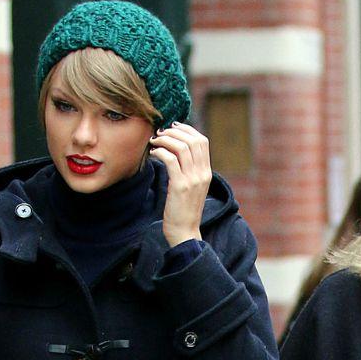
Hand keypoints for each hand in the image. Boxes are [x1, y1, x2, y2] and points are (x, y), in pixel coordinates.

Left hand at [150, 122, 212, 246]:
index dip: (187, 130)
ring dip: (165, 140)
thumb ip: (189, 170)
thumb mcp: (192, 187)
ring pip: (181, 147)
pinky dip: (160, 152)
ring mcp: (193, 180)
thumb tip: (176, 151)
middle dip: (174, 132)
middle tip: (160, 133)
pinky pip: (170, 160)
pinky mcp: (180, 186)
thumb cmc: (184, 210)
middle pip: (193, 140)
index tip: (173, 127)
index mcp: (207, 172)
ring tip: (154, 142)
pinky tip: (153, 154)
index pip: (202, 141)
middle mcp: (203, 173)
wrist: (185, 232)